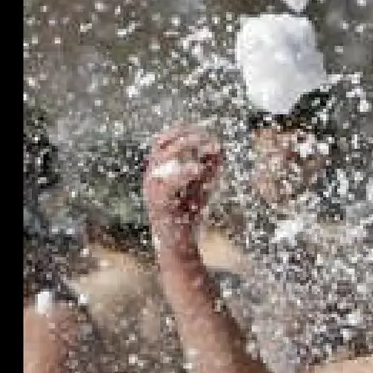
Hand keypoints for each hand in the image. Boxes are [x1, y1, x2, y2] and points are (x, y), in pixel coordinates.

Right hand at [142, 122, 225, 248]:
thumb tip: (220, 148)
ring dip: (184, 151)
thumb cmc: (187, 215)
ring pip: (162, 163)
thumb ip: (208, 170)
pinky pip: (169, 185)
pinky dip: (183, 174)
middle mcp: (152, 178)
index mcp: (158, 171)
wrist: (179, 246)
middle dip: (185, 138)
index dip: (180, 132)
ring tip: (208, 145)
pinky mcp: (159, 205)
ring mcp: (153, 191)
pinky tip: (199, 168)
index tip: (200, 126)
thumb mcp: (201, 188)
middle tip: (206, 135)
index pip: (163, 143)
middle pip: (162, 148)